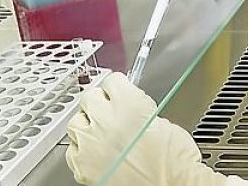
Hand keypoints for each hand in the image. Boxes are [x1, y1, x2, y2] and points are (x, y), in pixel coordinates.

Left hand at [65, 73, 231, 185]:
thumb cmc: (174, 161)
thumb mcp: (165, 123)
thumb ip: (141, 109)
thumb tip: (130, 107)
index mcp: (129, 104)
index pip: (112, 80)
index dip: (119, 87)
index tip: (121, 91)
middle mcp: (107, 120)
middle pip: (90, 97)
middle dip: (101, 103)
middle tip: (111, 112)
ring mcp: (91, 144)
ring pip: (76, 122)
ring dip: (88, 125)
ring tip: (101, 133)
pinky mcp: (83, 167)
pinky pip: (73, 150)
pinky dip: (82, 150)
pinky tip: (96, 153)